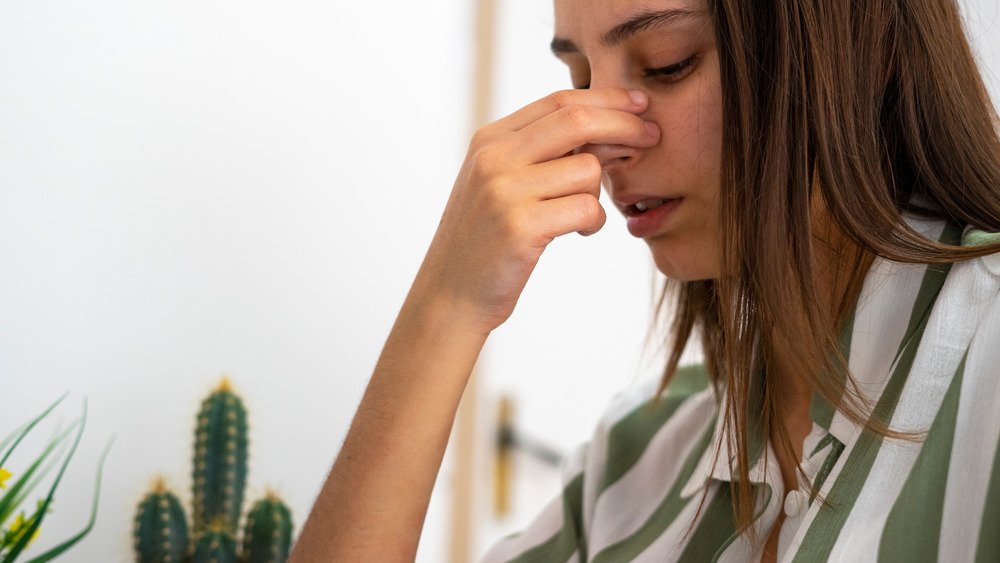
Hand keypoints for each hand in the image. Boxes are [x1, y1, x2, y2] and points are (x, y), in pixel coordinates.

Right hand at [410, 88, 659, 333]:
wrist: (450, 295)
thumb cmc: (486, 241)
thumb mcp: (500, 183)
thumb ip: (538, 153)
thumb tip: (607, 126)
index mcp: (490, 140)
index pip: (559, 102)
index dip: (607, 99)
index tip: (640, 105)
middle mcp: (493, 158)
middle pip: (578, 120)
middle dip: (625, 124)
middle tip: (652, 136)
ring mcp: (504, 191)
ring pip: (587, 169)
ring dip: (600, 192)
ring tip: (583, 213)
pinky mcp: (519, 227)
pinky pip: (586, 208)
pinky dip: (594, 220)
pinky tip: (580, 231)